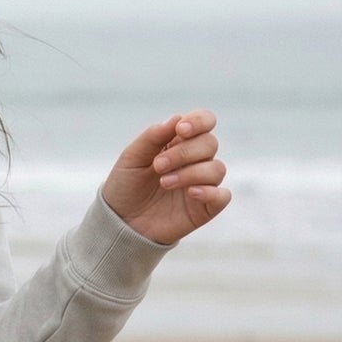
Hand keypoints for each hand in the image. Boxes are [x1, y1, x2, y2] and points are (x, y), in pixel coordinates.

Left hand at [101, 109, 230, 244]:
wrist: (119, 222)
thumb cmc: (125, 186)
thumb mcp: (132, 158)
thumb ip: (153, 137)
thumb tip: (177, 119)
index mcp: (179, 142)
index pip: (204, 122)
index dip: (199, 121)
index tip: (180, 130)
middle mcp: (195, 160)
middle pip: (210, 143)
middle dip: (184, 152)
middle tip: (158, 166)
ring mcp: (201, 183)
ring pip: (217, 168)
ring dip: (191, 172)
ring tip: (164, 182)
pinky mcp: (205, 208)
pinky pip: (223, 195)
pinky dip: (210, 191)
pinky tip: (190, 193)